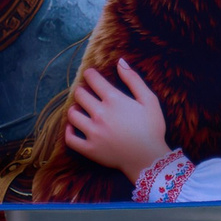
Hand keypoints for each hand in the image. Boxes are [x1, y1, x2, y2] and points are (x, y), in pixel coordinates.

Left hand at [63, 60, 170, 179]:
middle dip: (82, 90)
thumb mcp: (149, 100)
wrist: (149, 159)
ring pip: (72, 114)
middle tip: (86, 93)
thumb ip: (134, 79)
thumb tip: (120, 61)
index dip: (89, 74)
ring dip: (75, 109)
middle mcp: (100, 114)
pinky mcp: (89, 149)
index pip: (93, 80)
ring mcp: (93, 132)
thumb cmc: (152, 128)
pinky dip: (68, 131)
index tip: (90, 74)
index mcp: (114, 100)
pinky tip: (73, 126)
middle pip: (79, 95)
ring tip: (81, 109)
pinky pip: (70, 138)